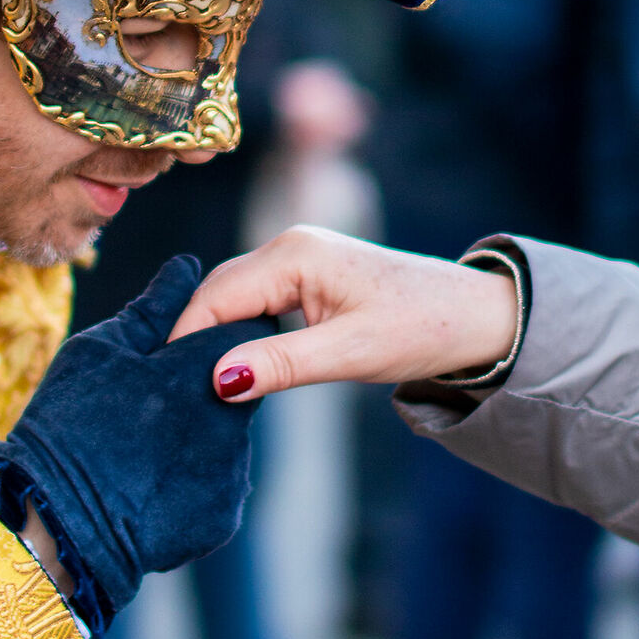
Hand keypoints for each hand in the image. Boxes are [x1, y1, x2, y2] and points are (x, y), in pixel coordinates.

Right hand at [0, 256, 274, 617]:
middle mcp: (233, 418)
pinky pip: (215, 482)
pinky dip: (189, 478)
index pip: (243, 329)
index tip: (179, 348)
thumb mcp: (102, 349)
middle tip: (152, 402)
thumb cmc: (69, 422)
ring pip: (226, 436)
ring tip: (141, 449)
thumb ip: (155, 308)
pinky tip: (148, 483)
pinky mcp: (224, 514)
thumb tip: (188, 266)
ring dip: (196, 435)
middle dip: (204, 386)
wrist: (55, 522)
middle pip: (236, 386)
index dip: (215, 332)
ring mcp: (233, 471)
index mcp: (204, 368)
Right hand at [169, 225, 518, 400]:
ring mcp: (297, 257)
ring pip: (233, 297)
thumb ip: (281, 365)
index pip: (215, 297)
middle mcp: (288, 245)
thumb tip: (217, 381)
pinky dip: (239, 330)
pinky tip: (234, 364)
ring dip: (214, 336)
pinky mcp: (307, 274)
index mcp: (294, 253)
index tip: (163, 387)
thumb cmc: (422, 329)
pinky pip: (255, 300)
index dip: (185, 341)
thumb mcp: (350, 354)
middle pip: (216, 293)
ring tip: (195, 384)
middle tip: (171, 393)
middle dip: (192, 338)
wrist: (476, 316)